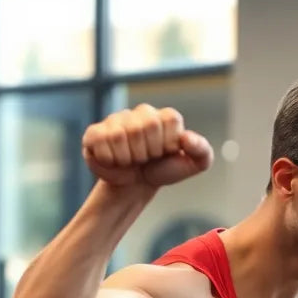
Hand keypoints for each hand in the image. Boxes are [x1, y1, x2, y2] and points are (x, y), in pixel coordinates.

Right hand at [82, 104, 213, 187]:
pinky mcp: (95, 133)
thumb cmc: (162, 170)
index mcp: (165, 116)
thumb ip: (202, 152)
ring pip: (120, 135)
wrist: (136, 185)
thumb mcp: (192, 165)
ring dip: (127, 157)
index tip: (164, 153)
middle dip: (147, 152)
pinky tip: (114, 160)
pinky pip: (100, 140)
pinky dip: (109, 158)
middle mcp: (141, 112)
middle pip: (143, 126)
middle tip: (146, 159)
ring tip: (131, 160)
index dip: (167, 143)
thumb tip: (186, 138)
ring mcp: (116, 120)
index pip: (169, 119)